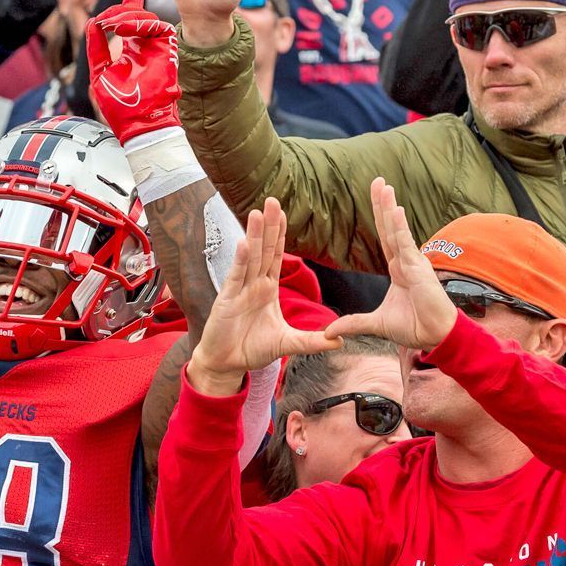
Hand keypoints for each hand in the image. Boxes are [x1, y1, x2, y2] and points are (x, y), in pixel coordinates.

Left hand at [86, 0, 181, 139]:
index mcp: (132, 50)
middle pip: (138, 14)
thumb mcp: (100, 73)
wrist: (139, 123)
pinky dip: (136, 23)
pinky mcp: (168, 49)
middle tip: (106, 16)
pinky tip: (120, 29)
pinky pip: (155, 25)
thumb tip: (92, 23)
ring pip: (145, 18)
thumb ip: (97, 48)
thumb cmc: (120, 106)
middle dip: (123, 6)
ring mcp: (158, 47)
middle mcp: (147, 45)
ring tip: (110, 25)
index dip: (131, 0)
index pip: (131, 20)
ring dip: (125, 17)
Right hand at [189, 197, 339, 393]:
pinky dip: (240, 261)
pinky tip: (244, 243)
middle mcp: (252, 285)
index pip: (275, 257)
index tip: (284, 214)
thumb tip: (340, 340)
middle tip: (273, 200)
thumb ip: (312, 340)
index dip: (280, 235)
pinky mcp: (226, 301)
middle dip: (268, 226)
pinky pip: (235, 278)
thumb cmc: (251, 349)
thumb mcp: (288, 343)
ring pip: (249, 258)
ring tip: (257, 213)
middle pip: (263, 250)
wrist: (226, 364)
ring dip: (253, 235)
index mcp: (266, 289)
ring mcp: (238, 291)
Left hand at [324, 178, 457, 349]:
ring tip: (384, 186)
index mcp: (397, 268)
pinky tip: (395, 210)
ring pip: (398, 231)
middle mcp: (406, 261)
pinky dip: (400, 228)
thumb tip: (328, 332)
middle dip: (383, 203)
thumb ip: (351, 324)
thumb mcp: (374, 324)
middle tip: (377, 181)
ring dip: (390, 208)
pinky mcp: (419, 270)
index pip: (385, 236)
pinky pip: (406, 245)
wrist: (433, 338)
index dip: (380, 216)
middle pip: (390, 227)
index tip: (376, 196)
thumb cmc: (414, 327)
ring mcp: (413, 263)